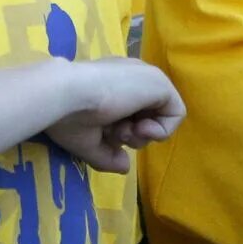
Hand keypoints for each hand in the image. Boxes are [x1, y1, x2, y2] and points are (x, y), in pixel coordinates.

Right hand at [45, 58, 185, 172]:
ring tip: (125, 130)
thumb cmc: (68, 116)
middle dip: (132, 135)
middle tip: (117, 135)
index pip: (128, 113)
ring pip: (159, 116)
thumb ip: (108, 155)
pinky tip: (143, 129)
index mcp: (111, 84)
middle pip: (145, 116)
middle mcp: (130, 77)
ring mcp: (146, 78)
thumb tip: (126, 165)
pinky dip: (163, 130)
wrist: (66, 94)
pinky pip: (176, 113)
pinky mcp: (160, 83)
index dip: (120, 133)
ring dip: (143, 135)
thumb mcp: (87, 142)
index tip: (106, 135)